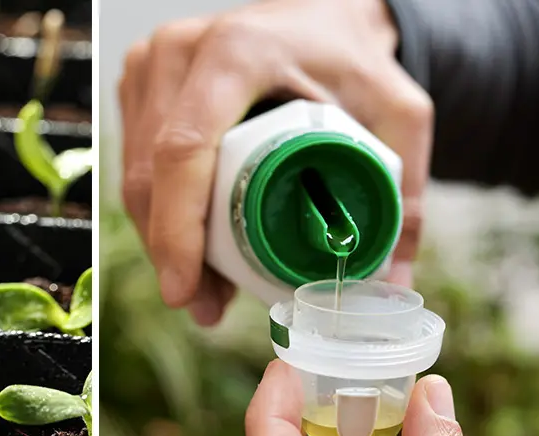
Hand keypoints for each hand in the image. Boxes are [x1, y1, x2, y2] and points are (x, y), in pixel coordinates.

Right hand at [117, 0, 430, 324]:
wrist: (319, 18)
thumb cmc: (352, 58)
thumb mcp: (397, 114)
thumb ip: (403, 195)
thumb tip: (388, 286)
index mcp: (236, 53)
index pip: (184, 149)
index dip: (177, 228)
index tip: (186, 287)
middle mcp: (178, 53)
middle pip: (152, 175)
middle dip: (171, 252)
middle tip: (205, 304)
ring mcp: (149, 66)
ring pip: (135, 176)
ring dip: (161, 241)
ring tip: (205, 288)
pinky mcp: (138, 84)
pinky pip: (134, 164)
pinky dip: (159, 213)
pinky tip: (190, 248)